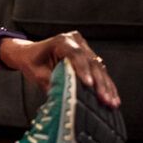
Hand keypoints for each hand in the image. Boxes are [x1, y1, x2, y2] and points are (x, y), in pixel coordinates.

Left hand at [2, 31, 120, 108]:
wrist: (29, 53)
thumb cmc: (31, 61)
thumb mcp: (36, 73)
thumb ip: (50, 82)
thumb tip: (63, 98)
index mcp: (61, 41)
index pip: (75, 55)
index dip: (83, 70)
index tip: (89, 85)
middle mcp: (75, 41)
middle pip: (91, 62)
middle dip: (99, 83)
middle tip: (104, 99)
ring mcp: (84, 47)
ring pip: (99, 67)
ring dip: (106, 86)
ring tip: (112, 102)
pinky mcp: (89, 56)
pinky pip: (99, 71)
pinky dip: (106, 85)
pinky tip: (113, 97)